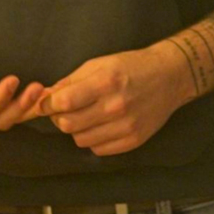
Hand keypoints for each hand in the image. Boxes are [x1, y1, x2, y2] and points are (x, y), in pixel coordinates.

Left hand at [38, 40, 194, 155]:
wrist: (169, 77)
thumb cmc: (132, 66)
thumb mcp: (100, 64)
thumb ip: (71, 81)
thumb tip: (44, 97)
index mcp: (106, 82)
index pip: (64, 102)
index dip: (47, 105)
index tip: (44, 103)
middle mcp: (116, 106)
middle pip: (68, 124)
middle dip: (60, 117)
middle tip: (65, 109)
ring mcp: (126, 126)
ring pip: (80, 140)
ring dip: (77, 129)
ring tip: (87, 115)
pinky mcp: (133, 141)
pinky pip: (98, 149)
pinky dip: (93, 139)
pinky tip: (101, 125)